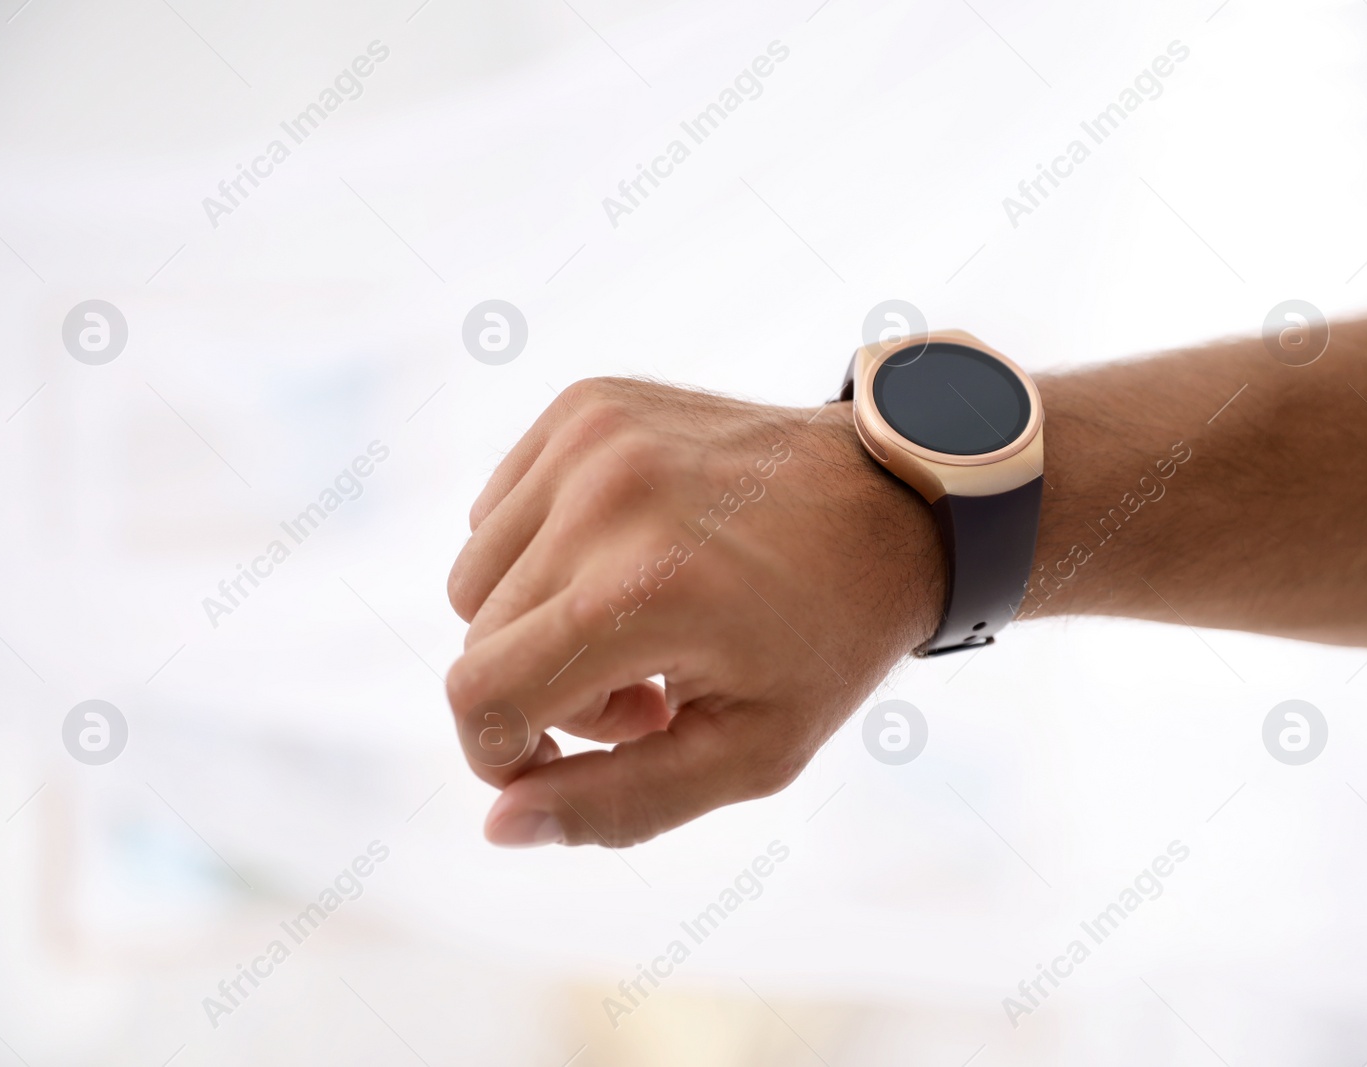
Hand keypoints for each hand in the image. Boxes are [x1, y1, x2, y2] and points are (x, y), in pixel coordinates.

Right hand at [445, 378, 944, 846]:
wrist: (891, 503)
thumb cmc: (830, 637)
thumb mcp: (750, 754)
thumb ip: (620, 804)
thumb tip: (501, 824)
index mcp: (644, 592)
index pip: (482, 694)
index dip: (501, 752)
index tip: (566, 760)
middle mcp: (604, 500)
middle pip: (478, 639)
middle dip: (541, 691)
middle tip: (643, 692)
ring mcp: (592, 438)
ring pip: (475, 576)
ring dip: (534, 623)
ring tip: (636, 627)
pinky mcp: (587, 404)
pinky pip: (498, 511)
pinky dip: (540, 554)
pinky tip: (624, 562)